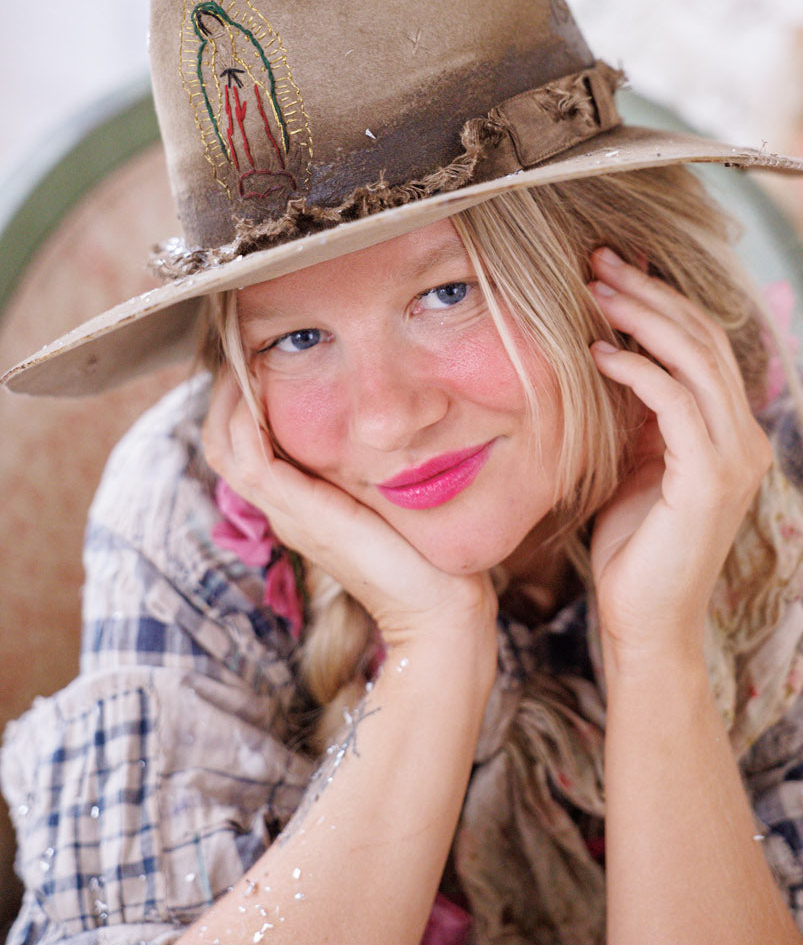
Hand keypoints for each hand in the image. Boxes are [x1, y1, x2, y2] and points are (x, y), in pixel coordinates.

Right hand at [202, 372, 496, 649]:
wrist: (439, 606)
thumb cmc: (429, 550)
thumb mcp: (394, 491)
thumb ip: (376, 461)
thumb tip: (388, 415)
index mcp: (300, 501)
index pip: (243, 440)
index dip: (243, 394)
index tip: (266, 348)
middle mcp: (285, 506)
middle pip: (221, 437)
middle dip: (228, 385)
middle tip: (247, 338)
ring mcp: (287, 513)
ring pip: (224, 443)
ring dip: (230, 392)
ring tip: (248, 349)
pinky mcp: (299, 516)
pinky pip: (249, 458)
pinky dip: (247, 417)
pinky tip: (263, 380)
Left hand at [587, 248, 771, 666]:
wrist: (642, 621)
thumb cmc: (632, 545)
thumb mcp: (635, 462)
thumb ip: (639, 413)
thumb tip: (611, 350)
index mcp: (732, 432)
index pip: (704, 343)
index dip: (660, 299)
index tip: (610, 269)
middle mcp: (745, 437)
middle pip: (704, 338)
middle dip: (649, 292)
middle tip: (598, 260)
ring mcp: (735, 457)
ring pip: (696, 360)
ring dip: (642, 317)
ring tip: (594, 290)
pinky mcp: (711, 478)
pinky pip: (677, 404)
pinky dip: (638, 371)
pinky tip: (598, 352)